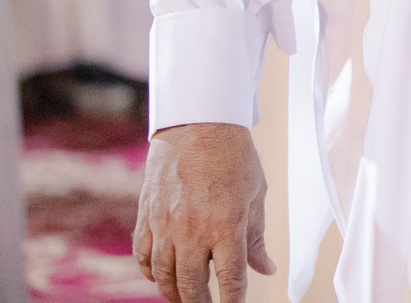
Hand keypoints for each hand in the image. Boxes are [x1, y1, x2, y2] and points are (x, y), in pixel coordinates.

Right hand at [133, 123, 273, 302]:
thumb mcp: (256, 195)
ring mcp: (166, 225)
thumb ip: (257, 237)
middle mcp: (193, 230)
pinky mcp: (147, 217)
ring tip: (185, 299)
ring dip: (174, 293)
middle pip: (191, 285)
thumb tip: (266, 269)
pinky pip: (143, 256)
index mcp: (227, 225)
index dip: (233, 301)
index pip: (231, 278)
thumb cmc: (234, 157)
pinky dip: (151, 272)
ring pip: (163, 275)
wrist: (198, 125)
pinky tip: (161, 276)